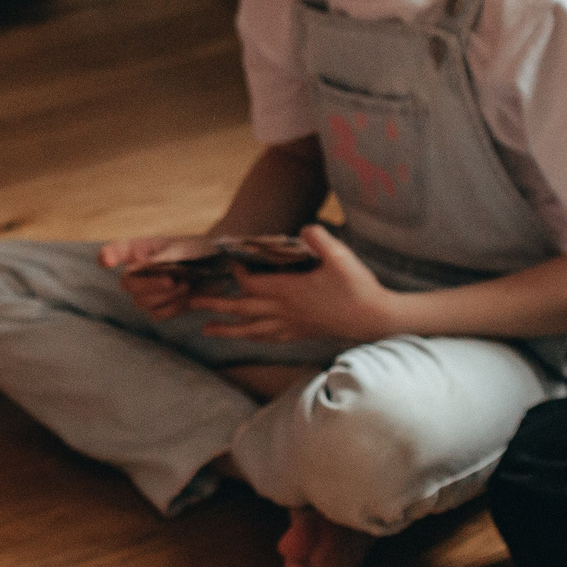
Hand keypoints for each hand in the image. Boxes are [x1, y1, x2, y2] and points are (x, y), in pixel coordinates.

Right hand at [98, 236, 202, 320]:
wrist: (217, 266)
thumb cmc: (196, 250)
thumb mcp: (181, 249)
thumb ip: (160, 259)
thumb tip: (137, 270)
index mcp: (139, 250)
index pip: (115, 251)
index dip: (107, 256)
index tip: (106, 261)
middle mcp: (137, 271)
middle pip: (127, 284)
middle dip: (149, 285)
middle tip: (171, 281)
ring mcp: (146, 292)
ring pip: (142, 302)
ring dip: (166, 296)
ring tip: (186, 285)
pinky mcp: (159, 307)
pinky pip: (157, 314)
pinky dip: (173, 307)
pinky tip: (186, 297)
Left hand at [192, 226, 388, 343]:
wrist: (375, 320)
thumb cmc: (359, 288)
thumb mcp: (343, 258)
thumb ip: (322, 241)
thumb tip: (305, 228)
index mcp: (290, 291)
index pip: (253, 284)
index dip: (237, 275)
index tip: (228, 264)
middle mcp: (285, 311)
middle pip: (242, 309)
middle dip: (215, 306)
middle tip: (191, 305)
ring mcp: (292, 325)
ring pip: (251, 330)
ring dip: (227, 330)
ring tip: (207, 331)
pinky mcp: (300, 333)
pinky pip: (269, 338)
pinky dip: (253, 338)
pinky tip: (247, 338)